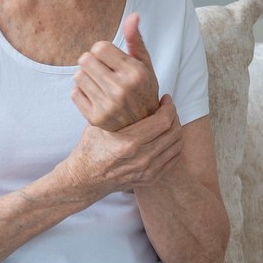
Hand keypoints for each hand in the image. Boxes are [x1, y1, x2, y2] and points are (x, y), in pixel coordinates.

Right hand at [59, 95, 183, 196]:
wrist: (86, 177)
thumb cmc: (92, 146)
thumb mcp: (101, 123)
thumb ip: (119, 108)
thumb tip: (132, 84)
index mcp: (128, 143)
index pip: (163, 121)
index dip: (169, 107)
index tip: (165, 99)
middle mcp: (140, 159)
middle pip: (173, 131)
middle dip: (174, 115)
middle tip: (167, 107)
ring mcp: (147, 170)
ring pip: (176, 144)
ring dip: (175, 128)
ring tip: (168, 119)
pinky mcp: (150, 178)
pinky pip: (173, 158)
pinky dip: (174, 144)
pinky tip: (167, 134)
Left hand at [72, 12, 160, 130]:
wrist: (141, 125)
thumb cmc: (142, 89)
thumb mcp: (144, 64)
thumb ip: (135, 39)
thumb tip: (133, 15)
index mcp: (135, 73)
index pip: (100, 47)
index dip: (102, 51)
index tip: (110, 60)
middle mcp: (122, 89)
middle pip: (85, 60)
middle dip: (92, 62)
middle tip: (102, 71)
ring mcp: (108, 105)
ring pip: (78, 76)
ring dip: (86, 77)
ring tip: (99, 84)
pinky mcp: (95, 118)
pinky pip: (74, 93)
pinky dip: (81, 93)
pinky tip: (95, 96)